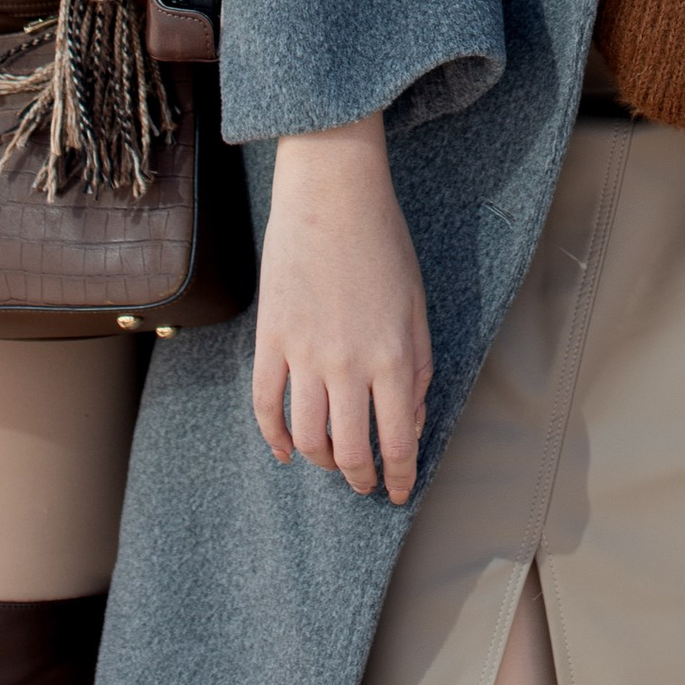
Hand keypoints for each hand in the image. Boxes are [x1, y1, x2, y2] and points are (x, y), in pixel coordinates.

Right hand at [253, 113, 431, 499]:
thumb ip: (419, 367)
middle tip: (365, 485)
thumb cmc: (383, 243)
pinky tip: (285, 451)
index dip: (399, 476)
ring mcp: (304, 353)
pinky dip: (273, 438)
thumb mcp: (417, 304)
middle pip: (349, 450)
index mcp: (392, 355)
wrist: (332, 193)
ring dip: (321, 462)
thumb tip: (409, 422)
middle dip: (360, 479)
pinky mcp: (271, 338)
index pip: (397, 440)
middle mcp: (348, 363)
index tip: (399, 492)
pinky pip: (265, 405)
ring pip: (307, 437)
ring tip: (331, 463)